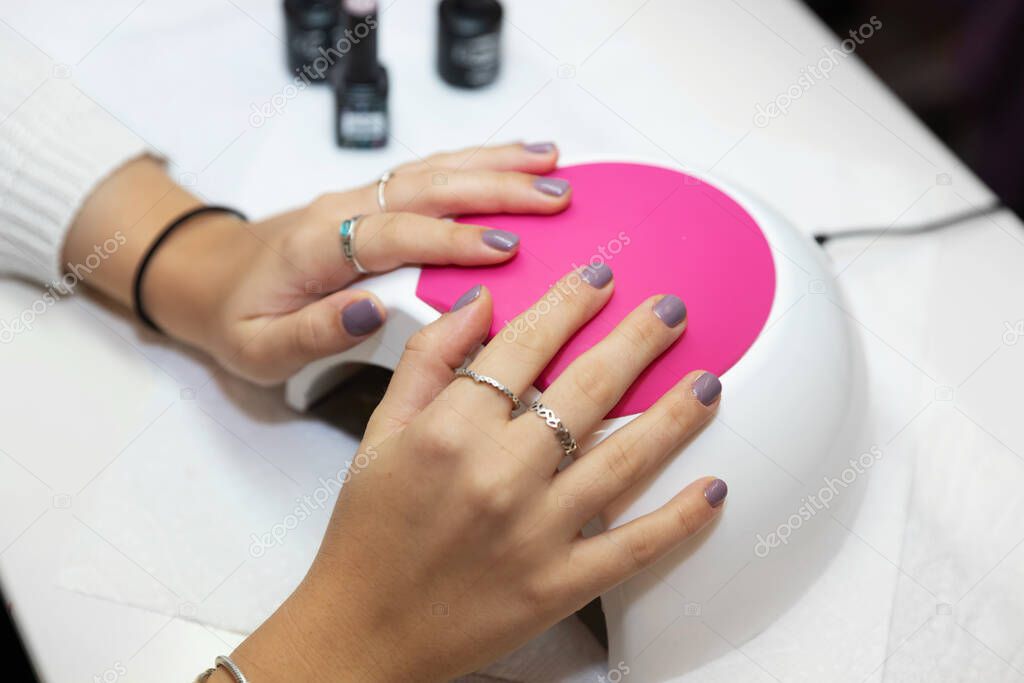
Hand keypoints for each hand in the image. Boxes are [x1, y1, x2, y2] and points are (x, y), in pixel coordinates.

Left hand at [65, 142, 570, 383]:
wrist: (208, 275)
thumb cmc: (237, 316)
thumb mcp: (258, 348)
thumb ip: (313, 333)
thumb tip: (373, 312)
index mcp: (316, 249)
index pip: (393, 235)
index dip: (451, 239)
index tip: (507, 248)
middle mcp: (343, 211)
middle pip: (425, 187)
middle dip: (495, 190)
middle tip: (555, 198)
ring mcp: (360, 199)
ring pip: (433, 170)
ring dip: (495, 164)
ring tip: (553, 165)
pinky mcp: (374, 200)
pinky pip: (431, 173)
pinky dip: (478, 162)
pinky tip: (518, 160)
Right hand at [226, 269, 726, 680]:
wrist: (363, 630)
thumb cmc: (368, 531)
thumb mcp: (379, 434)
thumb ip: (427, 361)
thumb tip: (478, 303)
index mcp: (449, 432)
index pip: (524, 347)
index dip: (568, 305)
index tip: (599, 279)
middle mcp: (498, 476)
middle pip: (586, 391)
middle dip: (638, 341)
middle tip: (672, 310)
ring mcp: (535, 533)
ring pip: (624, 461)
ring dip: (674, 416)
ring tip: (709, 380)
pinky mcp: (559, 585)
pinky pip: (633, 546)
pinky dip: (680, 519)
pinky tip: (713, 488)